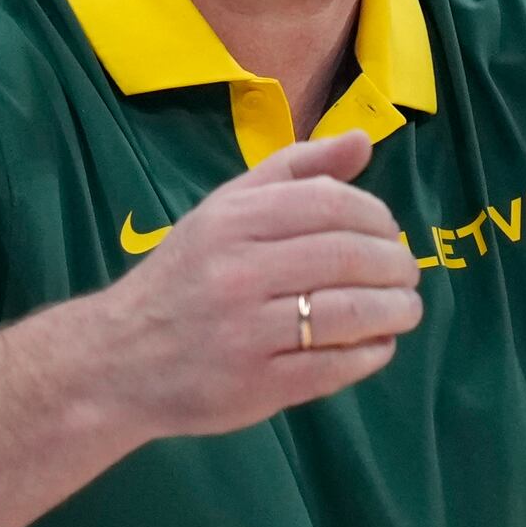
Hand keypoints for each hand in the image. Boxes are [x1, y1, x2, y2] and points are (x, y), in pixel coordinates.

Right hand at [87, 131, 422, 438]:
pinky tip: (378, 345)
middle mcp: (238, 272)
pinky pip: (333, 367)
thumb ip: (295, 170)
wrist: (117, 358)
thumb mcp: (226, 208)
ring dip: (395, 310)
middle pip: (346, 257)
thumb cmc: (185, 274)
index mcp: (233, 221)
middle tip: (408, 273)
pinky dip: (370, 354)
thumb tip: (363, 140)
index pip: (330, 203)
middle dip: (395, 264)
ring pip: (348, 313)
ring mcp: (247, 333)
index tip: (391, 232)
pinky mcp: (256, 386)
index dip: (377, 216)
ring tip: (405, 310)